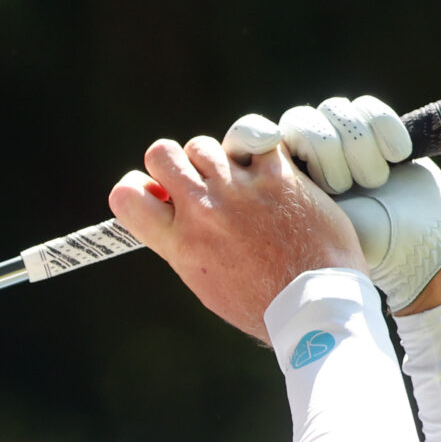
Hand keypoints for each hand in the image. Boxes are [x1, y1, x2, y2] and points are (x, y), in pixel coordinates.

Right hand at [110, 134, 364, 342]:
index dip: (138, 186)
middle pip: (160, 153)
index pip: (126, 195)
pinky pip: (253, 138)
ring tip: (236, 180)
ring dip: (215, 159)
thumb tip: (171, 214)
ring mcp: (239, 189)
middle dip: (174, 163)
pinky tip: (266, 169)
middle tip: (195, 181)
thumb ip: (181, 243)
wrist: (314, 303)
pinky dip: (257, 150)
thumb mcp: (203, 280)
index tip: (156, 193)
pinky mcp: (277, 176)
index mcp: (178, 242)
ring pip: (203, 144)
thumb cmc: (259, 301)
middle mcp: (202, 210)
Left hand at [224, 95, 440, 311]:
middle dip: (319, 149)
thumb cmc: (333, 263)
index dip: (251, 134)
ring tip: (370, 184)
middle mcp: (301, 155)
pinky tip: (397, 156)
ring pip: (333, 113)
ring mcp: (338, 142)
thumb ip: (238, 216)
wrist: (403, 257)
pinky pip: (369, 111)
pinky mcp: (377, 133)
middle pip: (297, 120)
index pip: (246, 136)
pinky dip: (385, 130)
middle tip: (334, 186)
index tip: (266, 145)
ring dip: (354, 149)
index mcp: (267, 179)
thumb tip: (203, 197)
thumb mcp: (275, 242)